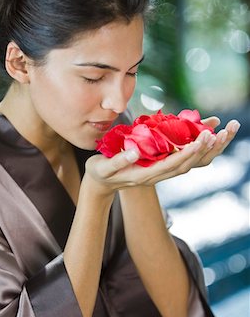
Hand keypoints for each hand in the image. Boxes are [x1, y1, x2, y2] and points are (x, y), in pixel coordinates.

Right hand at [85, 117, 240, 191]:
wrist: (100, 183)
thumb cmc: (99, 173)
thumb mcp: (103, 167)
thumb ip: (118, 161)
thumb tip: (135, 152)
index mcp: (143, 175)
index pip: (170, 165)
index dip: (187, 153)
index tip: (200, 140)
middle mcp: (154, 176)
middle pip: (184, 166)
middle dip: (201, 151)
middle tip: (215, 133)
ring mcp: (157, 174)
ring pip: (185, 166)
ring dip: (201, 153)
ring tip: (216, 135)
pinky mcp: (158, 169)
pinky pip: (180, 163)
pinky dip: (192, 153)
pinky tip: (201, 139)